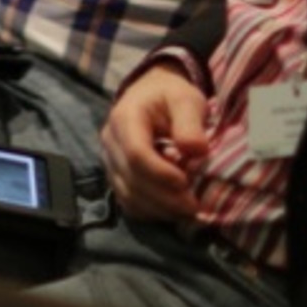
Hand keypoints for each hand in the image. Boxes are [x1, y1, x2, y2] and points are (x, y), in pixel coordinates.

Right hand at [100, 60, 209, 220]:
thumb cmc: (170, 97)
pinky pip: (128, 202)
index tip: (187, 182)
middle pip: (132, 179)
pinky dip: (151, 211)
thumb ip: (190, 122)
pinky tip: (172, 207)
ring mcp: (110, 160)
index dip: (161, 173)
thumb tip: (197, 151)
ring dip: (159, 208)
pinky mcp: (115, 175)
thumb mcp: (186, 99)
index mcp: (125, 117)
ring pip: (128, 196)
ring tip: (187, 207)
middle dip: (165, 197)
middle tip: (195, 204)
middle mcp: (110, 140)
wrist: (151, 95)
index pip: (136, 153)